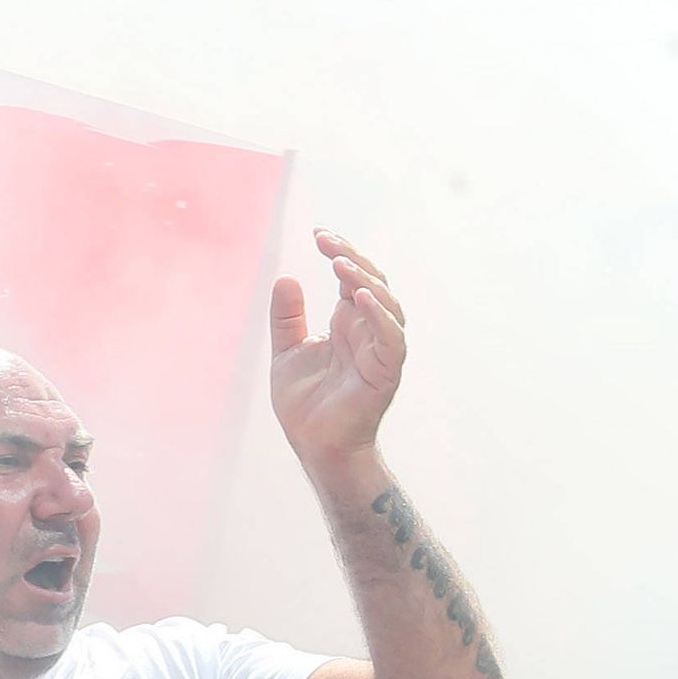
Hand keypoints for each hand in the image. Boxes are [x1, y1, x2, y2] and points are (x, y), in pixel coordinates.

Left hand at [268, 231, 407, 471]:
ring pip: (387, 305)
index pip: (354, 278)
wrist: (314, 444)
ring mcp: (380, 350)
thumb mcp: (286, 350)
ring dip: (365, 281)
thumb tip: (286, 277)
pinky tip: (359, 298)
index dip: (341, 253)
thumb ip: (286, 317)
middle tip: (325, 241)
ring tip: (338, 265)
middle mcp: (368, 332)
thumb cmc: (305, 403)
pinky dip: (380, 316)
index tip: (318, 235)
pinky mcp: (386, 371)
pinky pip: (391, 338)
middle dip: (352, 258)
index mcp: (347, 323)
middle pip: (374, 282)